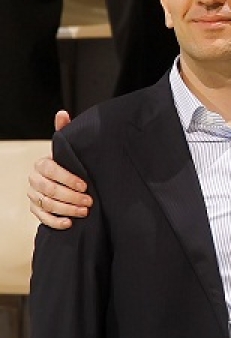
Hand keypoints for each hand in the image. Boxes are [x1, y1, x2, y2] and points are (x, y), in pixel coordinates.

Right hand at [28, 110, 90, 228]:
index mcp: (42, 164)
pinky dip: (55, 221)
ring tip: (84, 212)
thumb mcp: (68, 149)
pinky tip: (69, 223)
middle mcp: (34, 179)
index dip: (68, 178)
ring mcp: (33, 195)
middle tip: (89, 201)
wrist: (63, 181)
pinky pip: (42, 217)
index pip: (51, 170)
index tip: (85, 185)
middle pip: (49, 190)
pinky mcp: (35, 209)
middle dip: (70, 196)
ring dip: (66, 209)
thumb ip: (65, 132)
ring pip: (46, 204)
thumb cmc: (68, 163)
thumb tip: (62, 113)